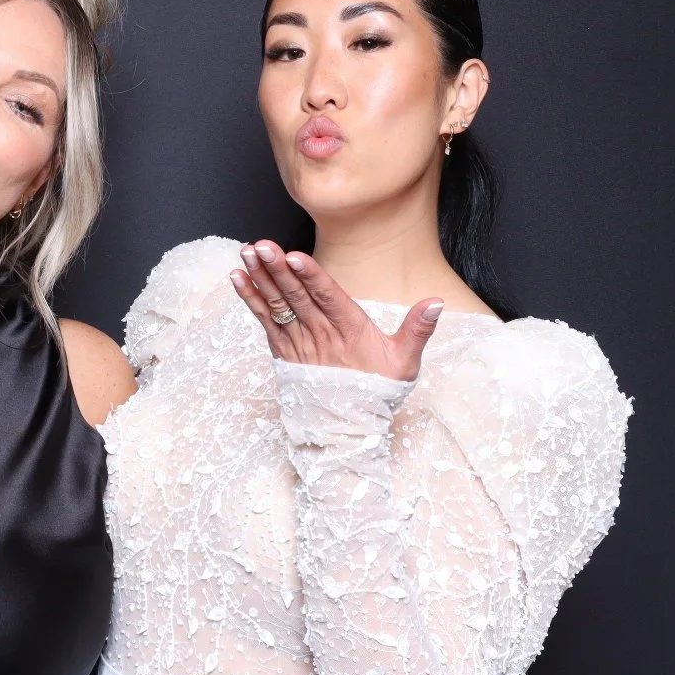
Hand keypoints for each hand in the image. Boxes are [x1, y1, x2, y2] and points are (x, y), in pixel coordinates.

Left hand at [230, 240, 443, 381]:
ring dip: (261, 278)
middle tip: (263, 245)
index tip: (293, 257)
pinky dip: (250, 299)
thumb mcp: (405, 362)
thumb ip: (418, 330)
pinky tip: (238, 277)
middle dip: (278, 270)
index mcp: (350, 331)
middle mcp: (321, 334)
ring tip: (248, 253)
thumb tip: (436, 302)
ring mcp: (299, 342)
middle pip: (297, 297)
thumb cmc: (378, 390)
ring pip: (278, 305)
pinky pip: (264, 320)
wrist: (349, 428)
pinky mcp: (283, 350)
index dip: (310, 277)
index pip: (328, 298)